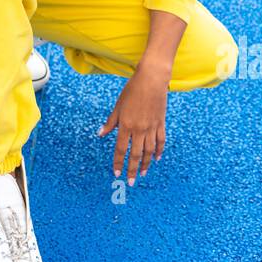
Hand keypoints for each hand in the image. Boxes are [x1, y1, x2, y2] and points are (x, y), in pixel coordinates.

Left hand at [97, 61, 169, 184]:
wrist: (152, 79)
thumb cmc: (132, 90)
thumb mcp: (118, 106)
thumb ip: (110, 122)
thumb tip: (100, 134)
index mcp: (126, 125)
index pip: (120, 149)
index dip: (118, 162)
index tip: (116, 173)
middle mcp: (139, 129)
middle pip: (136, 155)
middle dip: (133, 170)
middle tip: (131, 182)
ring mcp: (152, 127)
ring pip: (149, 151)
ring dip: (146, 164)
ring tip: (143, 174)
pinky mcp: (161, 123)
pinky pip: (161, 141)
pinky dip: (159, 151)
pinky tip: (156, 159)